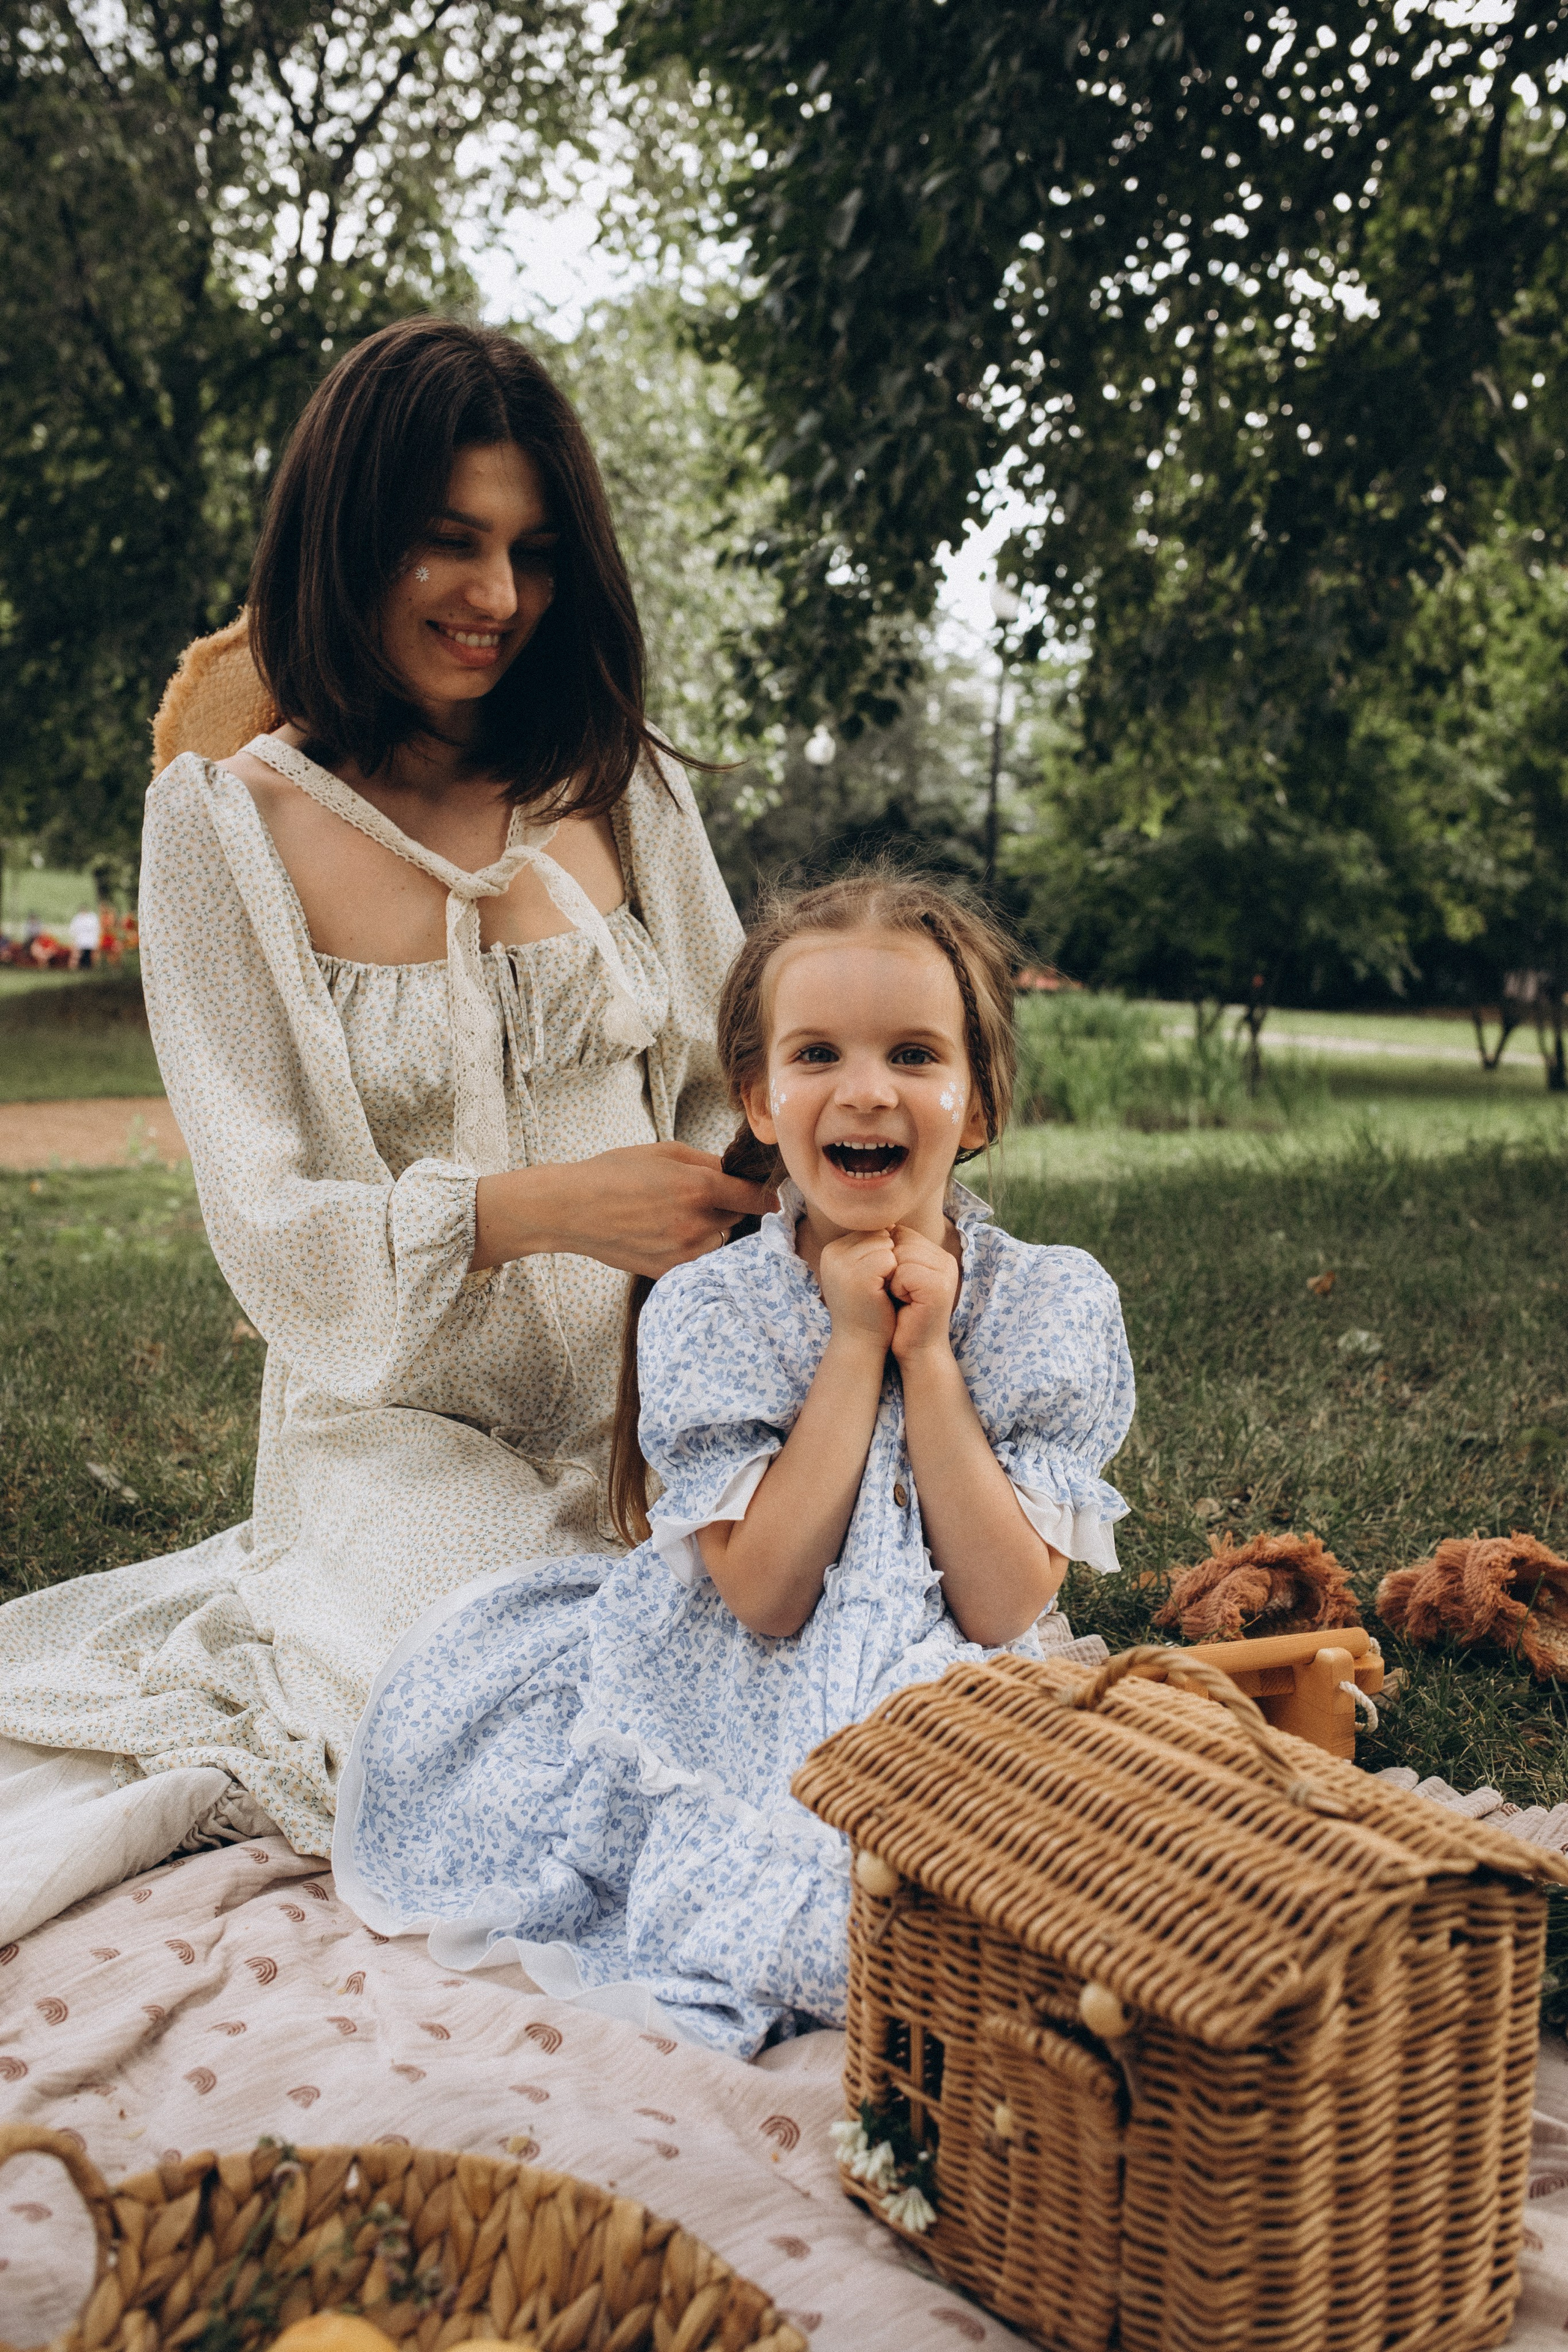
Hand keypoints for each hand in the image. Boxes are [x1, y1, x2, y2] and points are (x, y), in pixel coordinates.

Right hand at [473, 1142, 776, 1276]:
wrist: (571, 1209)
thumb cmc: (613, 1173)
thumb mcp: (663, 1152)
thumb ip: (706, 1162)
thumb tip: (735, 1173)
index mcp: (698, 1187)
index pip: (755, 1197)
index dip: (765, 1194)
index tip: (768, 1195)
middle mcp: (697, 1223)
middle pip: (737, 1219)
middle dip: (727, 1208)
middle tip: (697, 1197)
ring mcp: (684, 1252)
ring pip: (719, 1241)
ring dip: (710, 1230)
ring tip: (675, 1216)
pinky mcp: (669, 1271)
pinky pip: (697, 1259)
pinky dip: (691, 1247)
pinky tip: (664, 1233)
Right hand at [818, 1228, 897, 1351]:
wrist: (860, 1342)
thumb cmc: (867, 1307)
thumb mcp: (862, 1273)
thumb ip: (869, 1248)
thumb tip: (892, 1223)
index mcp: (831, 1251)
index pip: (868, 1231)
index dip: (883, 1250)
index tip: (878, 1276)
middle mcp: (832, 1254)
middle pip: (877, 1234)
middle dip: (889, 1254)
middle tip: (883, 1283)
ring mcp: (844, 1265)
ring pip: (884, 1244)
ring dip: (893, 1264)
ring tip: (884, 1287)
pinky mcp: (859, 1277)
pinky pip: (889, 1258)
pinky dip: (896, 1273)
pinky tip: (888, 1291)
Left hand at [888, 1224, 959, 1361]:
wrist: (916, 1349)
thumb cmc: (901, 1315)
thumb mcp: (897, 1278)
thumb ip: (894, 1253)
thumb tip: (874, 1227)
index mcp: (936, 1255)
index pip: (902, 1233)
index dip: (887, 1254)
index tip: (890, 1279)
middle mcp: (945, 1260)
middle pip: (902, 1241)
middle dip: (889, 1265)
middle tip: (894, 1290)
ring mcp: (945, 1272)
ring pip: (902, 1254)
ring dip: (892, 1277)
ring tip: (899, 1296)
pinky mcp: (939, 1286)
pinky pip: (905, 1271)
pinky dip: (897, 1287)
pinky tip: (904, 1302)